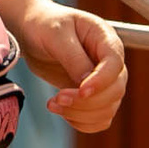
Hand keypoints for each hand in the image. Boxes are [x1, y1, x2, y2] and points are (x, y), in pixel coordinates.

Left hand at [14, 0, 127, 132]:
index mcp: (106, 39)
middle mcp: (110, 62)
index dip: (101, 82)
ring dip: (80, 114)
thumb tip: (86, 83)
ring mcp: (103, 81)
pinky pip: (98, 119)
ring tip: (53, 104)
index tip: (80, 91)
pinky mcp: (92, 96)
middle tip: (57, 98)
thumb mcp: (56, 34)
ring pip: (107, 109)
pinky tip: (62, 112)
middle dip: (86, 102)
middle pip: (115, 92)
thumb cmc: (44, 25)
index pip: (115, 65)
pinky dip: (82, 123)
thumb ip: (73, 57)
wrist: (33, 31)